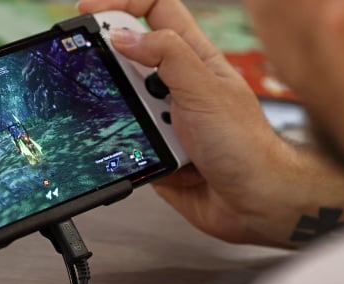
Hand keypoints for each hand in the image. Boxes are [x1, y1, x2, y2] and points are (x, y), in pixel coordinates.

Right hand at [79, 0, 343, 246]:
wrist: (255, 204)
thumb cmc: (246, 146)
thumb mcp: (204, 89)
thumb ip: (165, 56)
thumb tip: (124, 36)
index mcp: (195, 59)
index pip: (156, 12)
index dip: (123, 4)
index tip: (89, 10)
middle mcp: (179, 86)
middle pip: (130, 59)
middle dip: (116, 70)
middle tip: (106, 76)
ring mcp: (167, 120)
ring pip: (125, 105)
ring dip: (133, 119)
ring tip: (162, 135)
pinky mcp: (158, 150)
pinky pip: (128, 141)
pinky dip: (133, 150)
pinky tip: (156, 157)